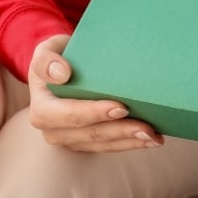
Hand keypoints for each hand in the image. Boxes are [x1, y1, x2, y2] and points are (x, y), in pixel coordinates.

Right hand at [28, 34, 163, 151]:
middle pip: (91, 133)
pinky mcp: (85, 143)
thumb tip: (61, 74)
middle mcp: (53, 131)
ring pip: (104, 144)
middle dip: (121, 131)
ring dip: (131, 141)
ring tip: (155, 136)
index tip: (121, 108)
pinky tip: (150, 139)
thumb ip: (47, 60)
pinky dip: (131, 143)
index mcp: (42, 110)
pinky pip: (109, 147)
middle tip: (148, 127)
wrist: (60, 68)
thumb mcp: (47, 50)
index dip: (95, 113)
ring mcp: (70, 140)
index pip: (70, 115)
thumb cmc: (57, 57)